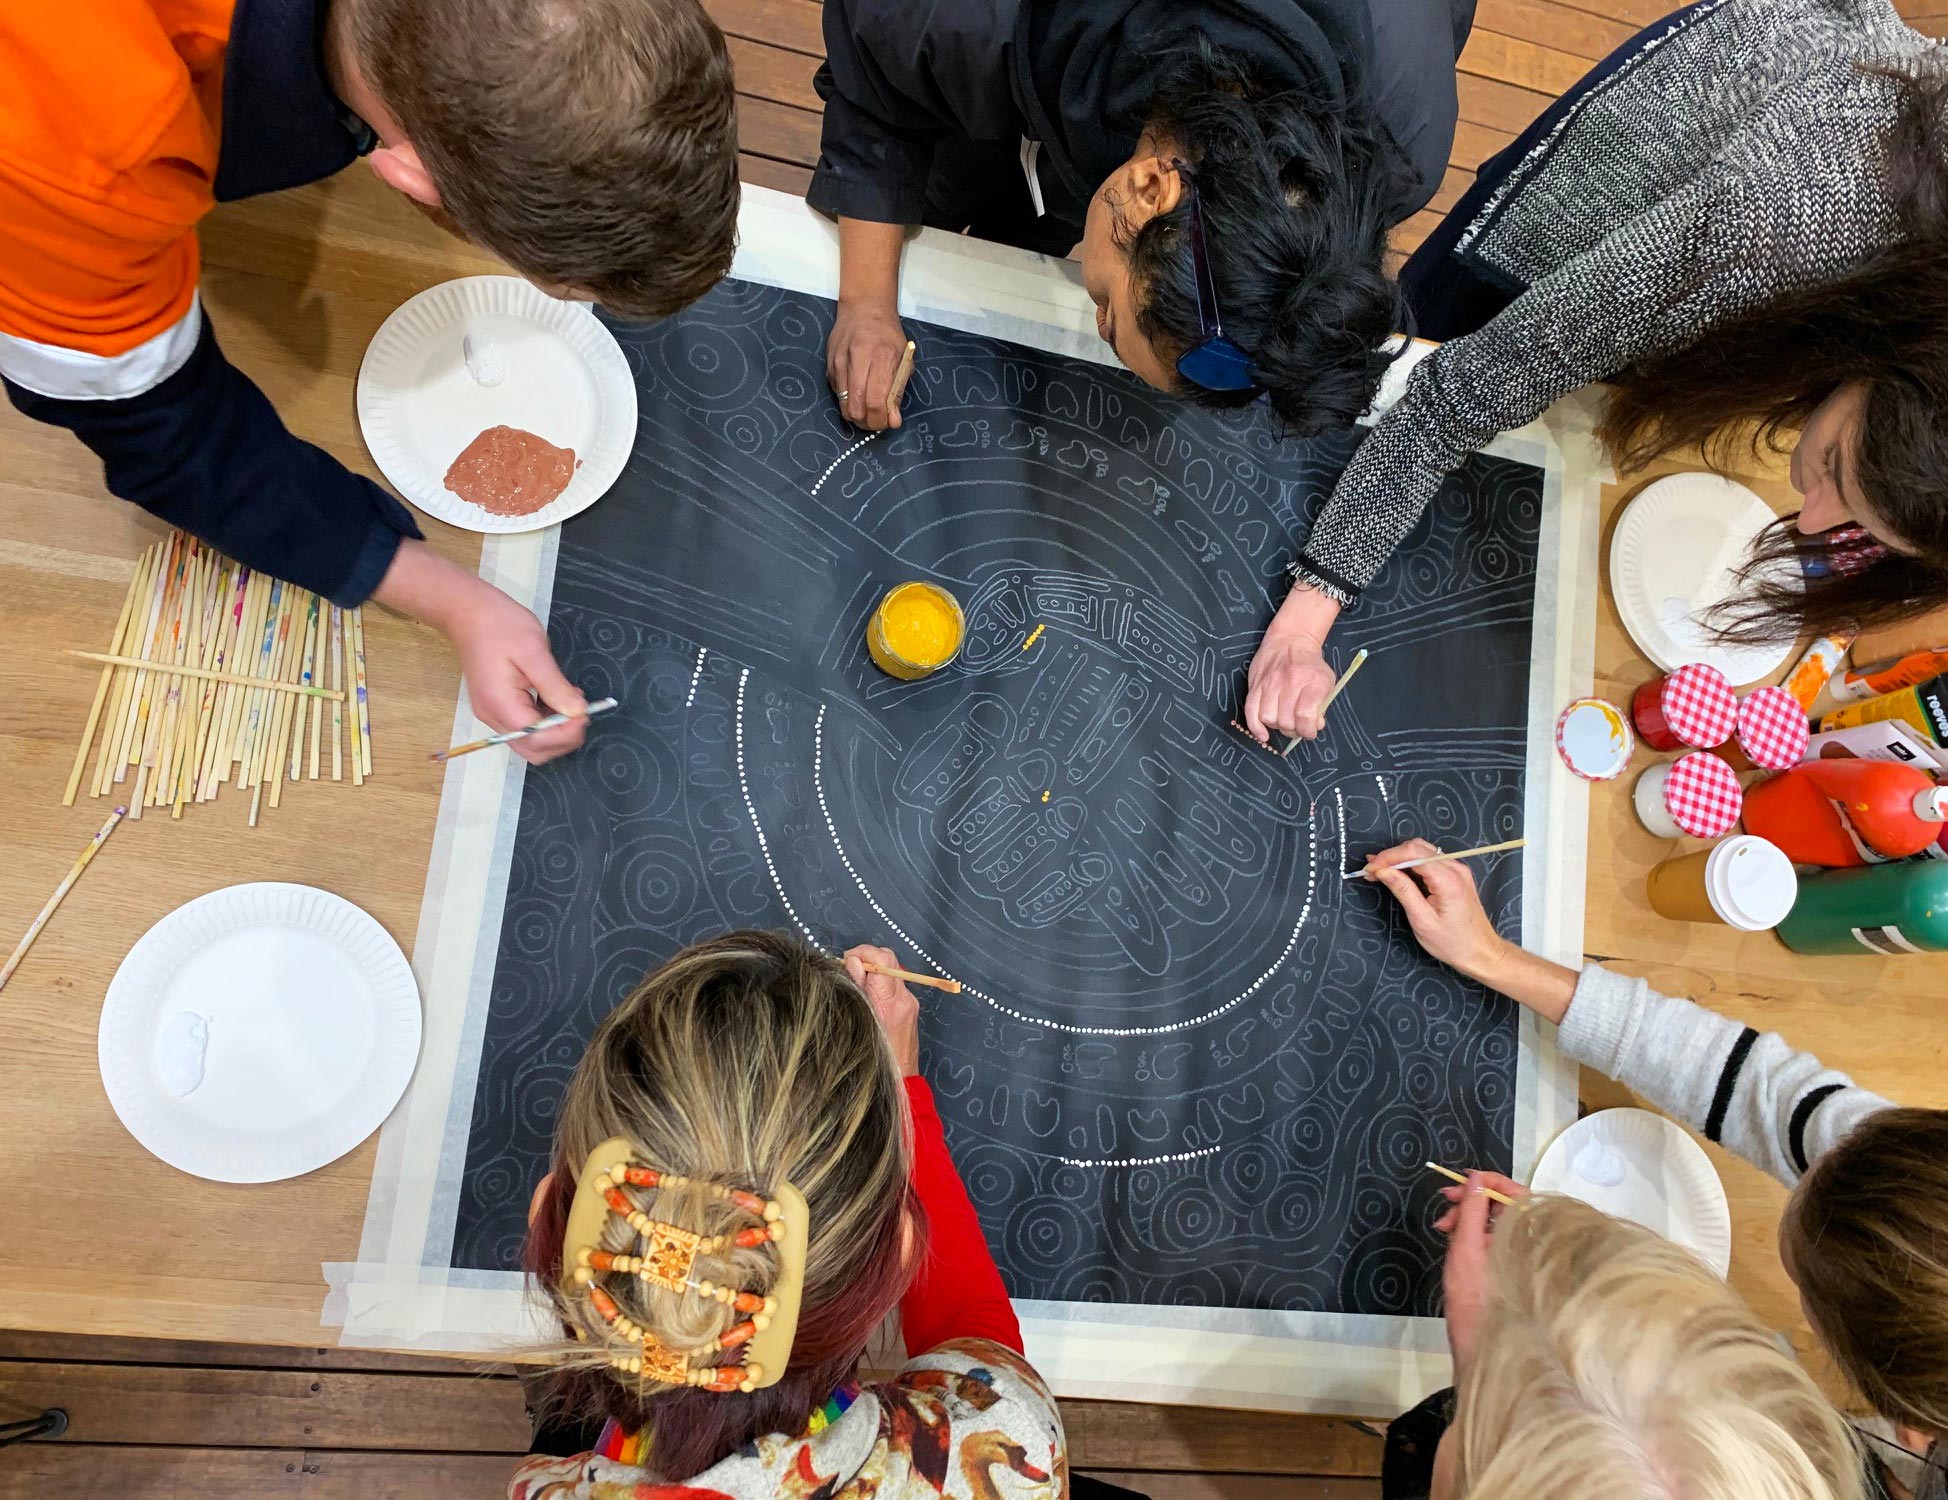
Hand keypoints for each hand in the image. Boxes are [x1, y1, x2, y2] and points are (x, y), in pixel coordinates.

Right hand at [375, 540, 587, 764]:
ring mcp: (493, 713)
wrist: (468, 612)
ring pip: (531, 741)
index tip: (586, 713)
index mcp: (500, 704)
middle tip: (582, 712)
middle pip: (533, 749)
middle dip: (563, 738)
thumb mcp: (533, 651)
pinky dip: (546, 720)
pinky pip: (525, 726)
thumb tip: (577, 712)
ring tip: (572, 701)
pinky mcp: (497, 706)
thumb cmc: (500, 625)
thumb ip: (555, 686)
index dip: (565, 733)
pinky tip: (558, 698)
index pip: (536, 738)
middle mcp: (493, 716)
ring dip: (556, 730)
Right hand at [827, 300, 910, 430]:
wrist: (864, 308)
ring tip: (868, 412)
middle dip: (867, 423)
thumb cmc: (888, 334)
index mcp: (880, 358)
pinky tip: (858, 394)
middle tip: (876, 422)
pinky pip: (838, 394)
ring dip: (857, 416)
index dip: (880, 420)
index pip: (875, 402)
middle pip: (857, 408)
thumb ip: (898, 391)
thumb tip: (893, 420)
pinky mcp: (829, 366)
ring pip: (844, 405)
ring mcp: (839, 363)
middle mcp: (857, 361)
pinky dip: (849, 401)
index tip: (887, 423)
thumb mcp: (903, 359)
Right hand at [844, 943, 919, 1075]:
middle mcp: (904, 999)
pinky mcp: (910, 1009)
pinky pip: (894, 986)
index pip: (883, 959)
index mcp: (890, 1002)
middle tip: (849, 969)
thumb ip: (857, 989)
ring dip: (874, 971)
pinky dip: (881, 984)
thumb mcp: (858, 1021)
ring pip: (891, 972)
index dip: (863, 952)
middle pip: (889, 960)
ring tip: (856, 984)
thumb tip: (853, 962)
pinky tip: (868, 997)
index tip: (847, 959)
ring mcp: (910, 1003)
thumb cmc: (875, 1058)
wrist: (898, 1081)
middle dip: (868, 958)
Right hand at [1243, 585, 1342, 742]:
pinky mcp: (1255, 685)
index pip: (1305, 715)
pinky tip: (1263, 734)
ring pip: (1268, 718)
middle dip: (1292, 730)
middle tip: (1296, 726)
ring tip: (1282, 721)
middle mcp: (1290, 682)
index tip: (1309, 731)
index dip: (1307, 731)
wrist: (1290, 640)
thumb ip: (1322, 705)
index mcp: (1312, 682)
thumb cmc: (1310, 664)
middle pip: (1286, 721)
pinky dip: (1256, 727)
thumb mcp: (1326, 681)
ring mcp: (1270, 683)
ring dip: (1276, 726)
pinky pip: (1250, 711)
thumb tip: (1314, 727)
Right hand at [1365, 839, 1506, 977]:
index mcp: (1448, 879)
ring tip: (1380, 872)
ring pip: (1422, 851)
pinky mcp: (1457, 874)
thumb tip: (1382, 871)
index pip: (1412, 853)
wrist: (1481, 951)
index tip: (1369, 869)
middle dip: (1391, 856)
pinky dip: (1411, 863)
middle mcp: (1455, 867)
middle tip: (1371, 871)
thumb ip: (1403, 890)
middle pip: (1417, 847)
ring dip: (1399, 858)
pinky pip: (1430, 860)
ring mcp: (1458, 869)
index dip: (1387, 858)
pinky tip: (1397, 873)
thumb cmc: (1452, 943)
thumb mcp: (1422, 920)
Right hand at [1435, 1170, 1526, 1374]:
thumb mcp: (1467, 1246)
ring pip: (1491, 1218)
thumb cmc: (1473, 1296)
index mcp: (1525, 1235)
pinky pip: (1488, 1234)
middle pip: (1502, 1202)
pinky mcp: (1504, 1262)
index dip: (1488, 1181)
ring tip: (1442, 1226)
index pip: (1516, 1191)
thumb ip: (1472, 1209)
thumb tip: (1476, 1179)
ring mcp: (1515, 1252)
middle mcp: (1526, 1240)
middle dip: (1471, 1198)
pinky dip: (1469, 1230)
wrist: (1478, 1342)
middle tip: (1444, 1200)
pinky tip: (1450, 1235)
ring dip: (1465, 1214)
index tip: (1461, 1181)